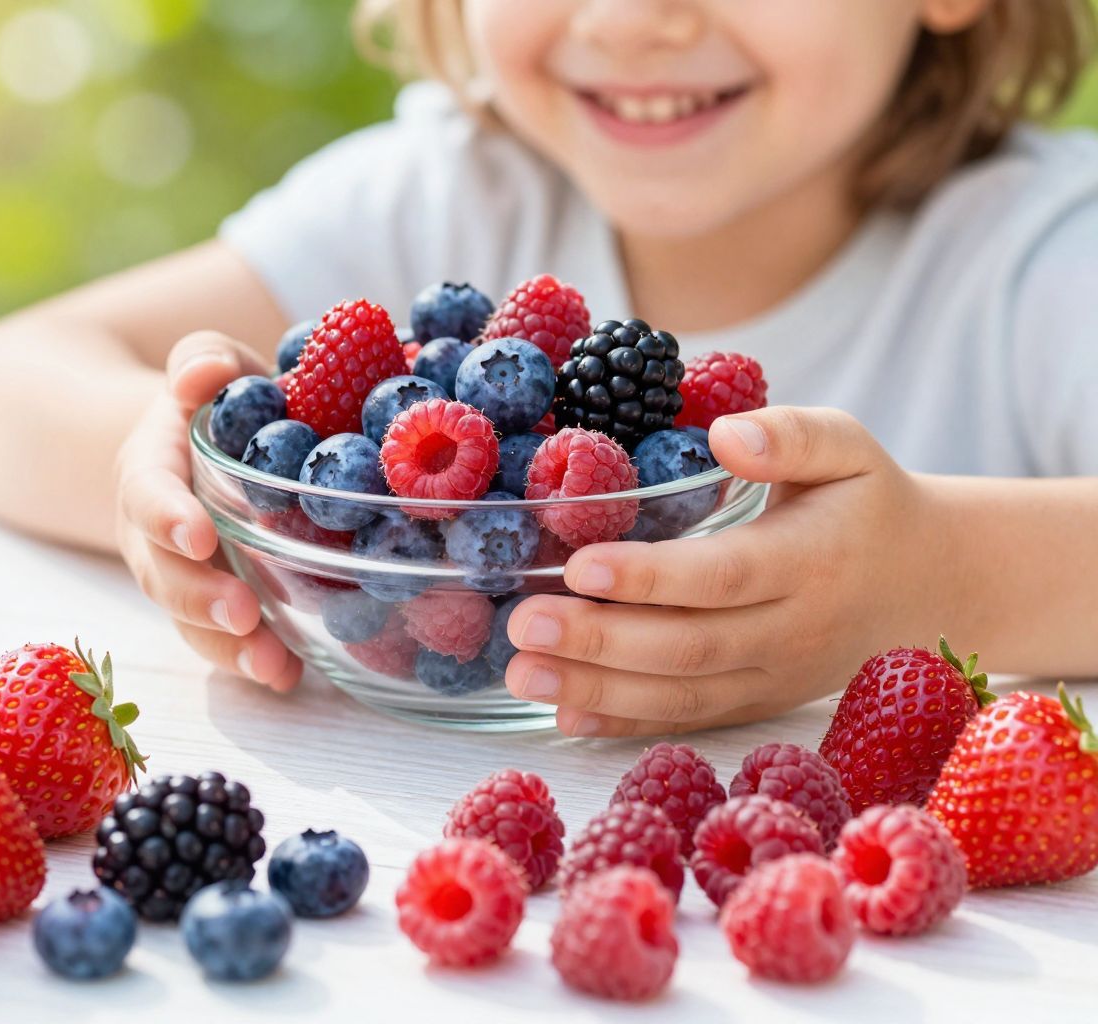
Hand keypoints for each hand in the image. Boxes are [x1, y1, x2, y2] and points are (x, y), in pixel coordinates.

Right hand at [115, 332, 301, 690]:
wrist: (190, 446)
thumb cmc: (212, 402)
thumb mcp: (206, 367)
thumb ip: (201, 360)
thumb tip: (206, 371)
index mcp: (150, 469)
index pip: (148, 493)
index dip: (167, 516)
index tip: (198, 535)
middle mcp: (152, 533)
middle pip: (162, 572)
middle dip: (198, 597)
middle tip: (242, 613)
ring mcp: (178, 575)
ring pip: (188, 620)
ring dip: (227, 647)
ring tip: (272, 665)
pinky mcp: (209, 606)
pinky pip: (221, 640)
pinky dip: (252, 661)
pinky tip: (290, 677)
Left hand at [503, 407, 942, 736]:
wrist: (931, 584)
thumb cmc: (870, 503)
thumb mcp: (850, 449)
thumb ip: (792, 435)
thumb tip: (724, 436)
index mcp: (811, 561)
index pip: (722, 577)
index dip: (650, 578)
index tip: (581, 565)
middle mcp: (791, 632)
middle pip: (687, 647)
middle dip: (598, 639)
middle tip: (523, 622)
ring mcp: (772, 679)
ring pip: (679, 696)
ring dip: (594, 689)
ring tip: (519, 671)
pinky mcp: (755, 705)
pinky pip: (685, 721)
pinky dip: (623, 724)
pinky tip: (562, 715)